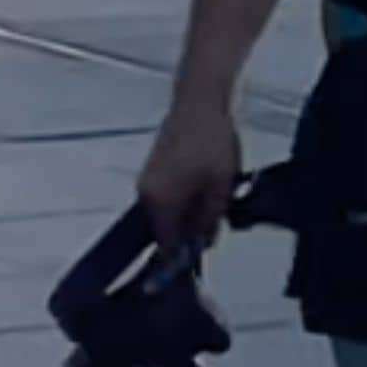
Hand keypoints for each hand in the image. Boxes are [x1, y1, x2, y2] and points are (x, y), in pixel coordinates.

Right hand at [135, 91, 247, 250]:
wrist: (202, 99)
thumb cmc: (214, 143)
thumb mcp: (220, 187)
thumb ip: (210, 220)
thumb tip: (203, 243)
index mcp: (159, 203)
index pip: (166, 245)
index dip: (181, 259)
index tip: (195, 267)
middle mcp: (145, 194)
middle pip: (166, 228)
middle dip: (189, 232)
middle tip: (215, 225)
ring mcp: (147, 179)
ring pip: (168, 210)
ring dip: (189, 213)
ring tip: (217, 197)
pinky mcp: (154, 166)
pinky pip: (168, 194)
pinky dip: (185, 197)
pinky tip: (208, 183)